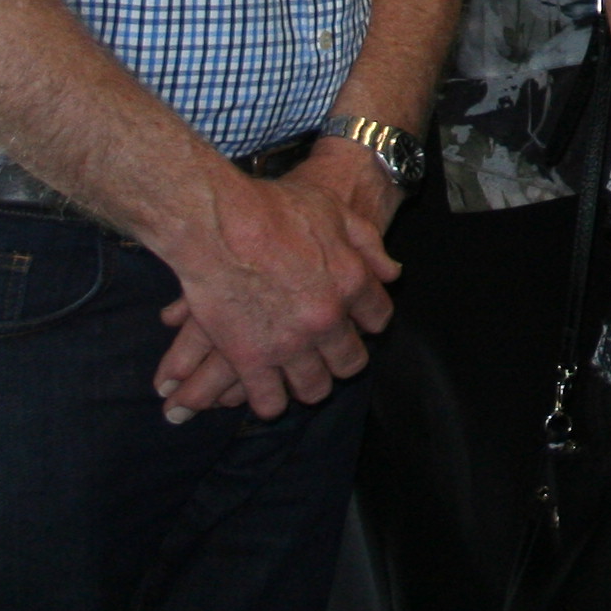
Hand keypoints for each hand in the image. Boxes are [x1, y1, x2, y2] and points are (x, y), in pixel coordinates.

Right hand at [149, 149, 402, 421]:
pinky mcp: (250, 360)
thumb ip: (368, 245)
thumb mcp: (335, 213)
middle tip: (329, 354)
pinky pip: (269, 401)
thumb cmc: (275, 209)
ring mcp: (289, 344)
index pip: (378, 318)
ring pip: (313, 388)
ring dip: (310, 384)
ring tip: (301, 376)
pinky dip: (271, 401)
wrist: (219, 222)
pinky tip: (267, 392)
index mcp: (351, 283)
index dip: (368, 320)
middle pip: (350, 362)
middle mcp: (326, 320)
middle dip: (342, 359)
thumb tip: (391, 273)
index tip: (358, 321)